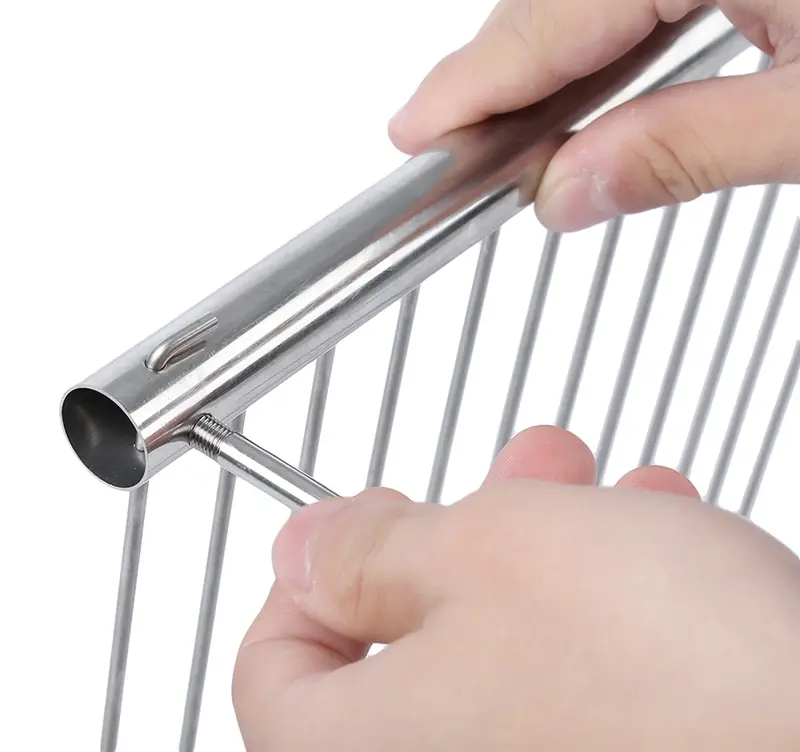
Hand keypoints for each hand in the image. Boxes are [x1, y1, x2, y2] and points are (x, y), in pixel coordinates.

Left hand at [232, 426, 799, 749]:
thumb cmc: (665, 669)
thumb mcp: (484, 552)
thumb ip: (367, 552)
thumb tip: (303, 550)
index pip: (274, 666)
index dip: (312, 575)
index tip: (370, 520)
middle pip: (403, 648)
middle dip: (465, 535)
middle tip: (509, 474)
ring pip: (504, 654)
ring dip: (547, 556)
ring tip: (606, 492)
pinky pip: (580, 690)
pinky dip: (604, 611)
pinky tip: (660, 546)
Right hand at [388, 0, 799, 230]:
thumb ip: (690, 150)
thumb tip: (570, 191)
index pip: (550, 13)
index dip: (470, 82)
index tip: (414, 133)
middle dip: (498, 66)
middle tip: (457, 147)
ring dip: (547, 42)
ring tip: (517, 119)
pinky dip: (603, 11)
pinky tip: (601, 61)